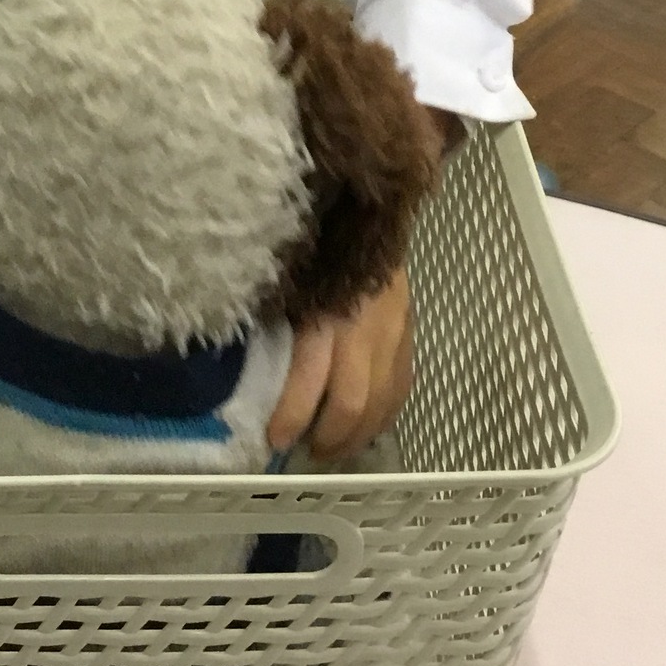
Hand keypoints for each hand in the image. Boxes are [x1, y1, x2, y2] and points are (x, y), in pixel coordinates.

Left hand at [267, 264, 413, 462]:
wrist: (368, 213)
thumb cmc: (314, 249)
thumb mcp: (287, 284)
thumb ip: (277, 326)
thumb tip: (254, 377)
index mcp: (325, 311)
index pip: (311, 377)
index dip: (293, 415)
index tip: (274, 439)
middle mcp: (365, 328)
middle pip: (354, 400)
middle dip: (331, 437)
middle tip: (309, 452)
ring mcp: (394, 332)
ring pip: (384, 401)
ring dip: (360, 434)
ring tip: (337, 448)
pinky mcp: (411, 333)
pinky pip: (403, 386)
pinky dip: (385, 414)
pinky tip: (367, 427)